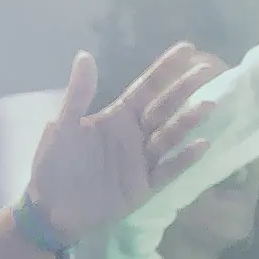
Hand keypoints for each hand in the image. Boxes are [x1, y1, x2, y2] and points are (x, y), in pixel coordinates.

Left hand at [23, 43, 224, 240]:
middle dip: (184, 89)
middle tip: (207, 70)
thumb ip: (78, 95)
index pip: (146, 88)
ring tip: (208, 105)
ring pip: (169, 136)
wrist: (50, 209)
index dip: (165, 69)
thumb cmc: (54, 165)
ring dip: (187, 121)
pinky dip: (184, 159)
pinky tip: (202, 145)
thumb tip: (85, 55)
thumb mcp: (62, 127)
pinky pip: (168, 170)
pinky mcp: (144, 186)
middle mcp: (134, 135)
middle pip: (163, 108)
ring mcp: (141, 161)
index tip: (188, 49)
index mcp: (117, 117)